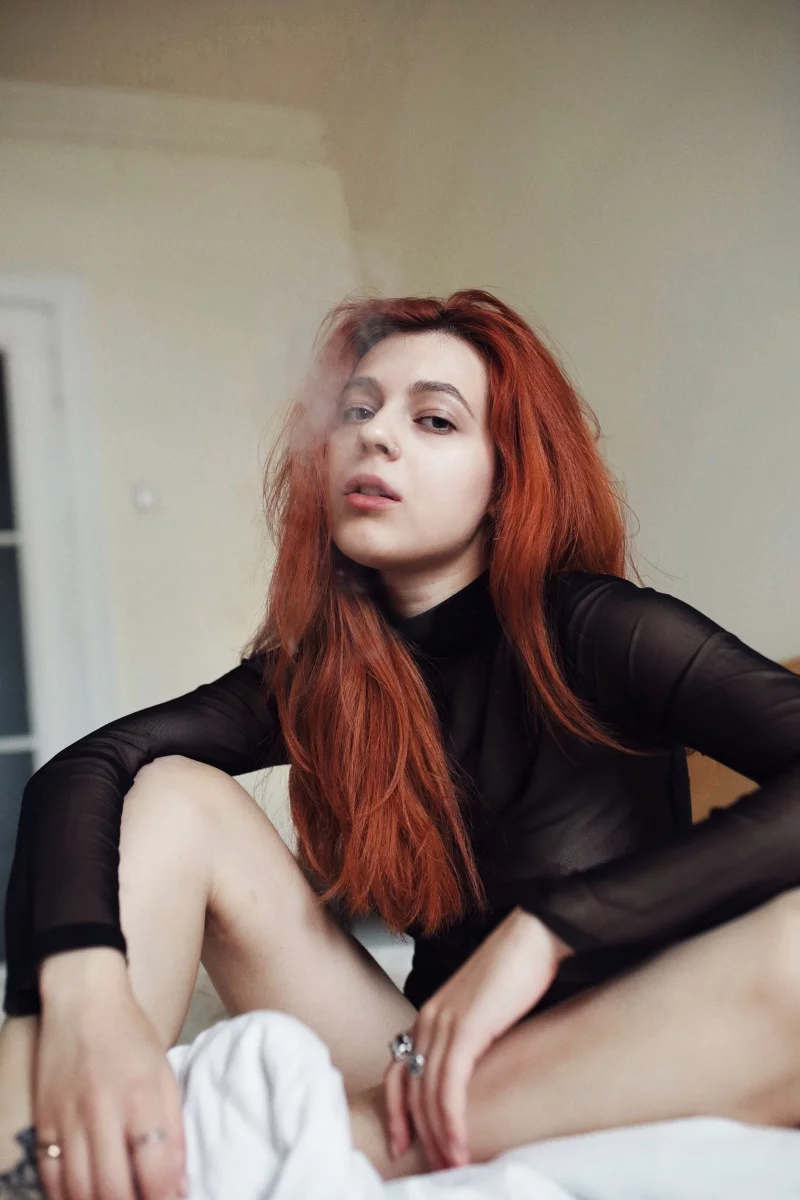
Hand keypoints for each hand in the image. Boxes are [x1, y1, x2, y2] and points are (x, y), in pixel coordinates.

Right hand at [34, 949, 187, 1199]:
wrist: (83, 1000)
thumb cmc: (130, 1036)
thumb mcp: (164, 1073)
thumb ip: (173, 1128)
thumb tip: (180, 1183)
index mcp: (142, 1096)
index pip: (155, 1168)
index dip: (166, 1197)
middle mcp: (103, 1111)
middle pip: (113, 1188)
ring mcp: (68, 1118)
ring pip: (80, 1190)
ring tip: (120, 1199)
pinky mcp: (44, 1121)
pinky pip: (50, 1177)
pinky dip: (67, 1196)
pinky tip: (86, 1195)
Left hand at [384, 907, 571, 1171]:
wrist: (532, 936)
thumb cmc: (515, 971)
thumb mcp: (483, 1011)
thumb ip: (471, 1038)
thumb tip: (477, 1074)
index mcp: (429, 1015)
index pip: (397, 1072)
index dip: (397, 1112)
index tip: (403, 1143)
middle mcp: (428, 1020)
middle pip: (409, 1089)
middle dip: (420, 1134)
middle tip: (434, 1167)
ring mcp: (444, 1023)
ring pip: (428, 1093)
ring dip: (438, 1135)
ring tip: (452, 1165)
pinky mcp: (466, 1027)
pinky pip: (449, 1085)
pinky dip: (452, 1119)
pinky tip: (460, 1143)